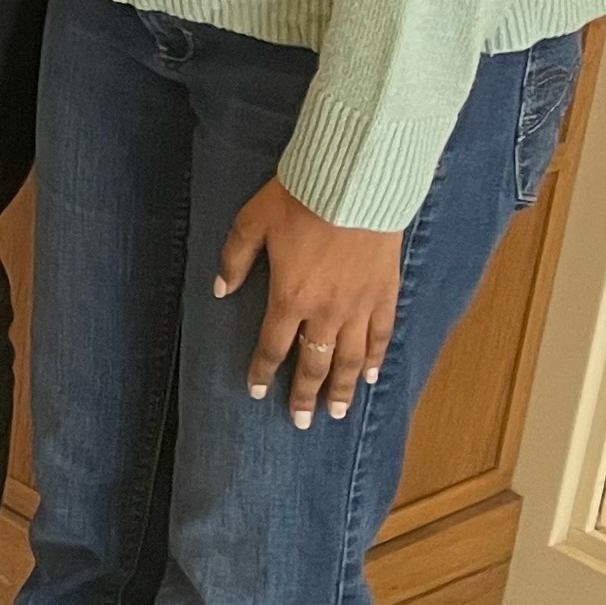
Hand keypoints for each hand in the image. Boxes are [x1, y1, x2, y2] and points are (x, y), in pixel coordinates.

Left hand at [215, 177, 404, 428]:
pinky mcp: (385, 292)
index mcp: (289, 297)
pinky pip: (381, 334)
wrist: (354, 183)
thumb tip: (220, 290)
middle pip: (314, 363)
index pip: (272, 347)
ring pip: (350, 358)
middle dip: (305, 395)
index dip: (263, 372)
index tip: (258, 393)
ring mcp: (359, 304)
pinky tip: (371, 376)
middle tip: (302, 421)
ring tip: (337, 412)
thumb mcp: (251, 223)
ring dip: (342, 388)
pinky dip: (376, 358)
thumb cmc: (298, 199)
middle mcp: (326, 310)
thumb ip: (234, 260)